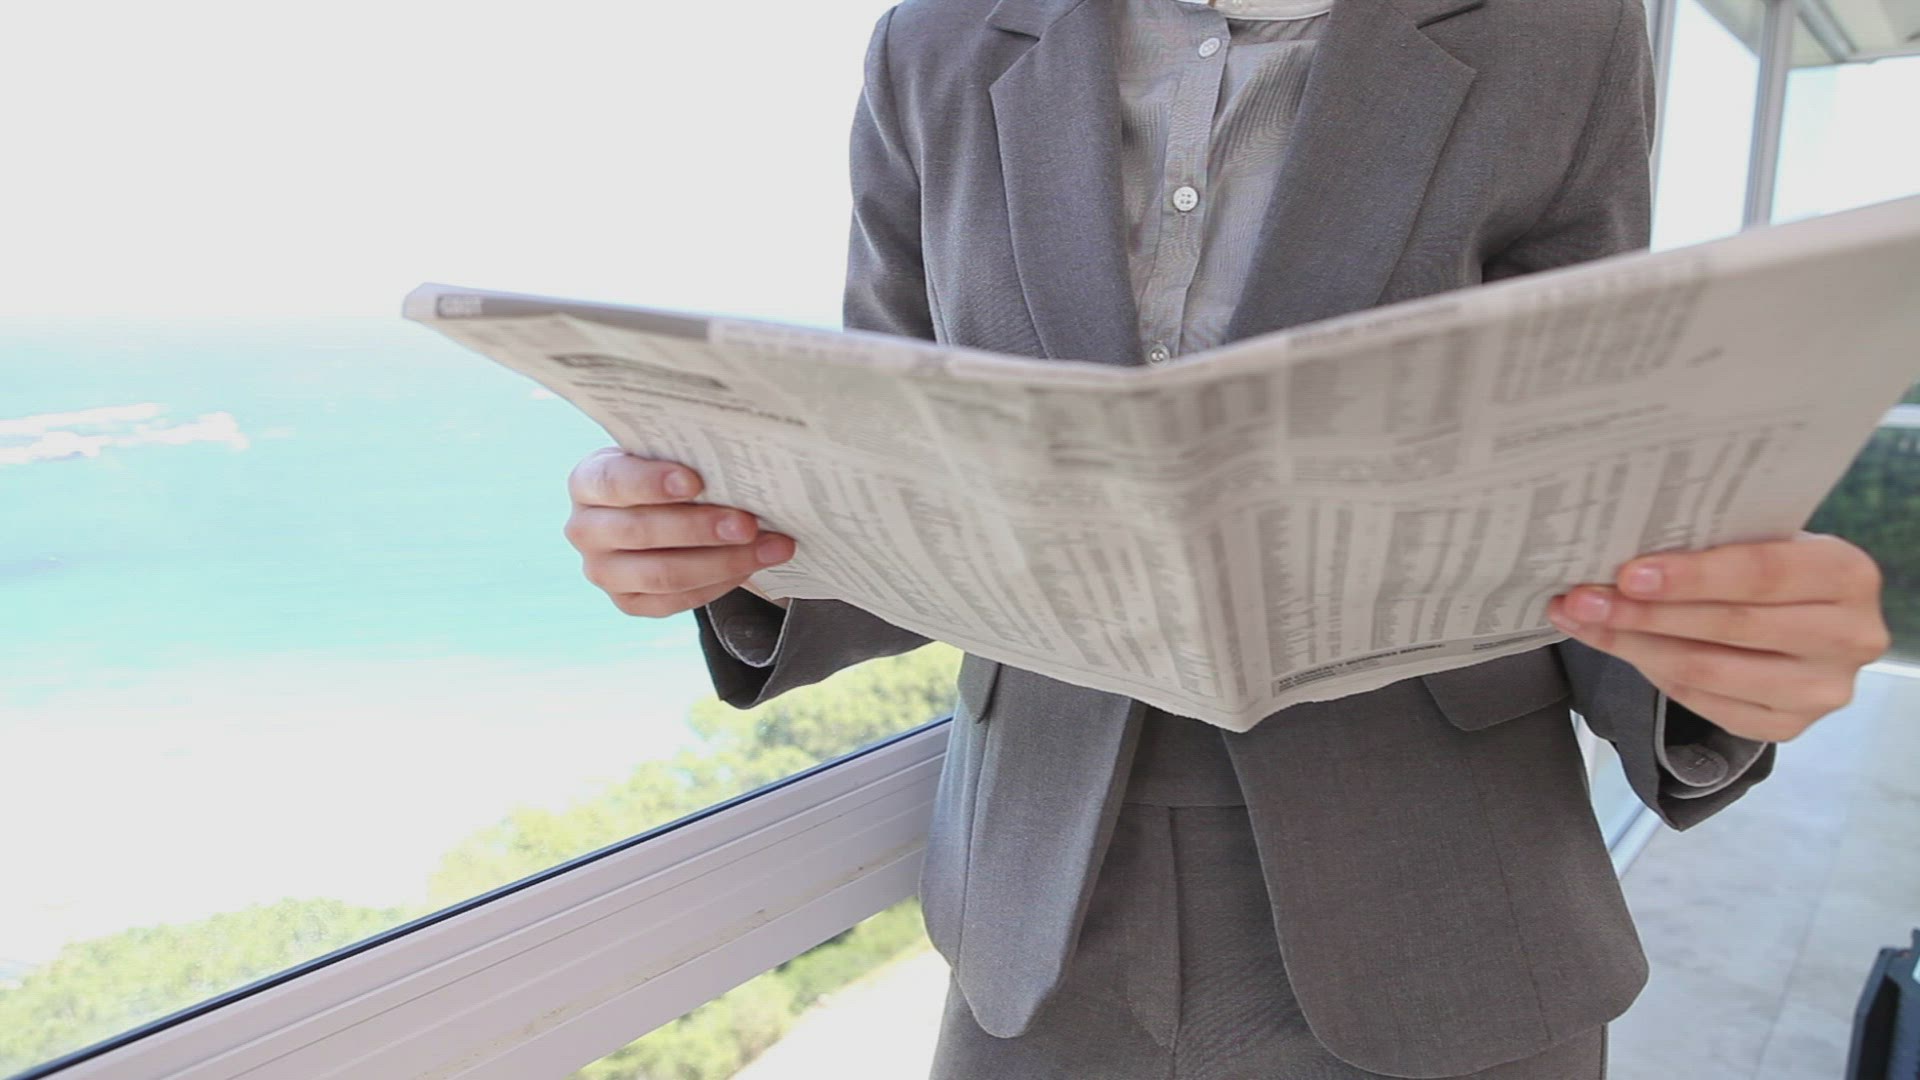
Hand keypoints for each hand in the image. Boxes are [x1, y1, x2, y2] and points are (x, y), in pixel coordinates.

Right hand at [565, 447, 794, 616]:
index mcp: (588, 481)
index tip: (696, 481)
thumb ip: (689, 456)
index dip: (652, 482)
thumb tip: (740, 461)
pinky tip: (752, 567)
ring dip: (721, 562)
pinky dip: (718, 584)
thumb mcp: (668, 456)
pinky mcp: (627, 602)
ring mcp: (603, 572)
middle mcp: (585, 529)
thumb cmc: (669, 473)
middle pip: (640, 532)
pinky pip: (674, 601)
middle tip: (749, 523)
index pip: (613, 481)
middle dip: (700, 528)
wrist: (660, 510)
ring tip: (769, 547)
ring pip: (661, 574)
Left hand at [1547, 532, 1888, 741]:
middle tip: (1581, 599)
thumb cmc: (1769, 569)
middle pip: (1730, 626)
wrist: (1801, 618)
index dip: (1693, 576)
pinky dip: (1651, 672)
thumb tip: (1617, 549)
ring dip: (1633, 645)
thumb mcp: (1760, 542)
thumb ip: (1712, 545)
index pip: (1763, 574)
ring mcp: (1821, 689)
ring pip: (1708, 671)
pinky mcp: (1789, 725)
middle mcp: (1849, 636)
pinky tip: (1615, 647)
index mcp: (1848, 574)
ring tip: (1582, 621)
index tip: (1627, 574)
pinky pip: (1703, 702)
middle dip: (1645, 613)